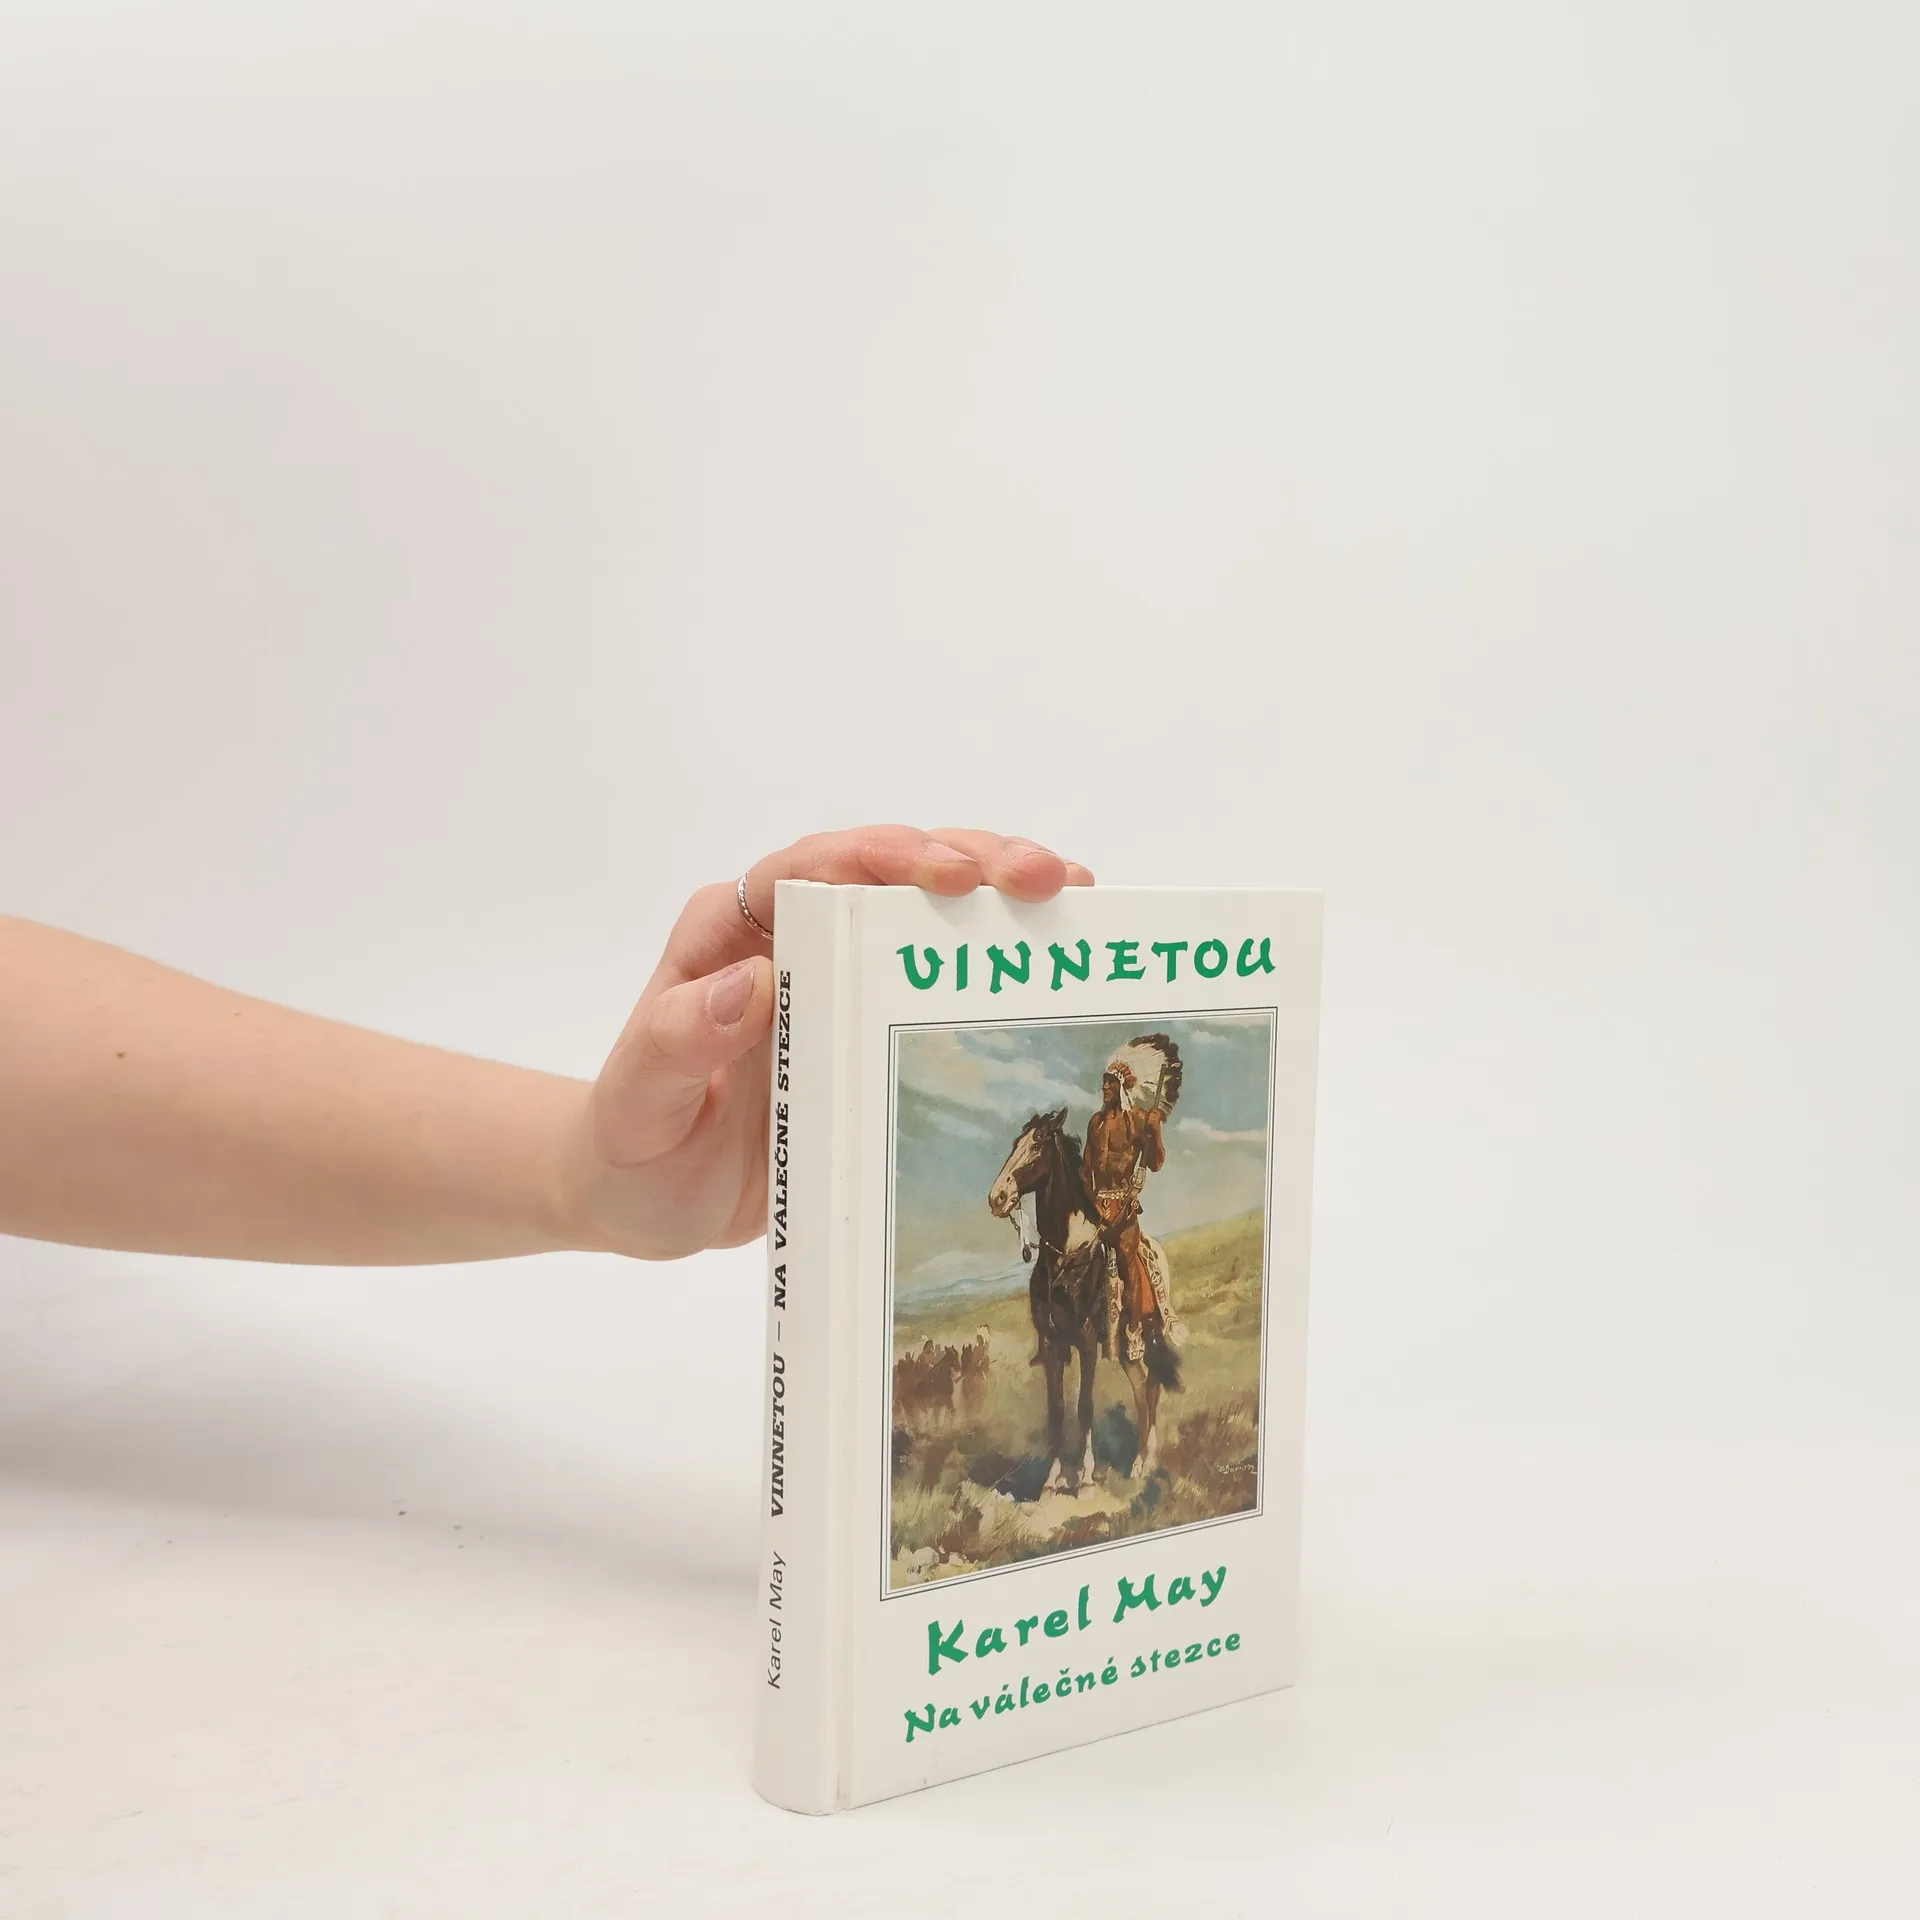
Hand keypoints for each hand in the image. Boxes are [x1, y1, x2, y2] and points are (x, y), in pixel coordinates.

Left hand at [568, 827, 1093, 1258]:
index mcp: (729, 934)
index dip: (882, 856)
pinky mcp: (868, 1024)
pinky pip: (937, 979)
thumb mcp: (637, 1104)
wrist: (642, 1196)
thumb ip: (672, 1043)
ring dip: (998, 896)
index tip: (948, 871)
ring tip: (1076, 895)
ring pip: (923, 911)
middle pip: (883, 871)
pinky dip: (996, 960)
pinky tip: (1056, 960)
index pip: (809, 870)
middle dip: (968, 859)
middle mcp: (788, 937)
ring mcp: (835, 978)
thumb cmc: (630, 1147)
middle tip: (1044, 877)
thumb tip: (746, 986)